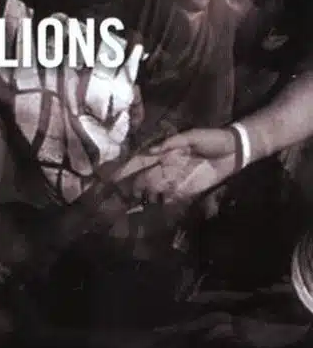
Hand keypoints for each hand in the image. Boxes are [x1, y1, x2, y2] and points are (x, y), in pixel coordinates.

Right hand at [113, 128, 238, 211]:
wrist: (235, 150)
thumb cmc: (213, 139)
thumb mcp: (193, 136)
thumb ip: (173, 143)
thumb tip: (152, 149)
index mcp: (165, 152)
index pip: (141, 160)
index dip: (127, 167)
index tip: (112, 176)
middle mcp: (166, 166)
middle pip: (144, 177)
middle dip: (130, 186)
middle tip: (118, 197)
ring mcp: (176, 178)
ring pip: (154, 189)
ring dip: (143, 197)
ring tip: (130, 206)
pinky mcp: (188, 189)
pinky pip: (171, 198)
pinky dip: (162, 204)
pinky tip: (152, 211)